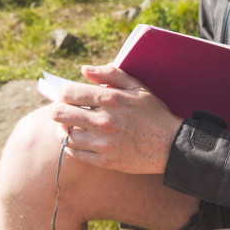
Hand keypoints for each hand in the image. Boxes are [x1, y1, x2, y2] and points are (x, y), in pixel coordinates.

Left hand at [48, 63, 182, 174]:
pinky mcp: (104, 160)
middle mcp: (103, 121)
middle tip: (63, 111)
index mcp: (110, 99)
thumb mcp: (136, 87)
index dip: (64, 94)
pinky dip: (70, 146)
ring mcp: (103, 143)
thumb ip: (110, 73)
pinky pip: (74, 154)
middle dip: (58, 110)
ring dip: (63, 129)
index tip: (68, 97)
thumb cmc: (153, 113)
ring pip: (64, 135)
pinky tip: (77, 140)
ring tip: (70, 126)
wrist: (171, 146)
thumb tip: (84, 69)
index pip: (68, 94)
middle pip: (60, 114)